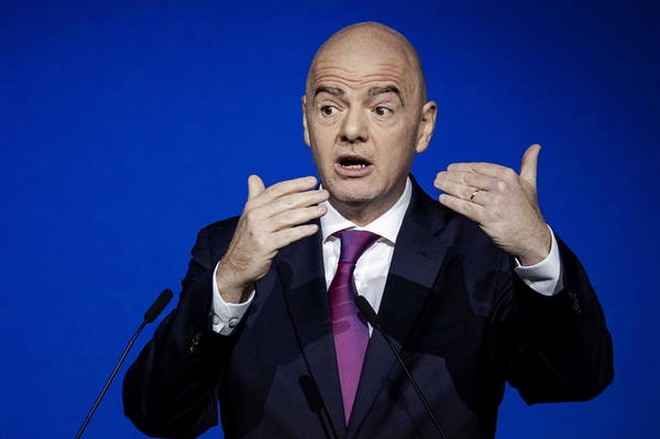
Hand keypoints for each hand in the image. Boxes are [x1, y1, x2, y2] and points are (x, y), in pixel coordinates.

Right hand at [216, 175, 328, 302]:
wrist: (235, 265)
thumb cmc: (247, 240)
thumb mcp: (248, 215)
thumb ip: (255, 196)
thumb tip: (254, 177)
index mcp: (253, 205)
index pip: (277, 190)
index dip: (296, 184)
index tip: (312, 181)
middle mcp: (255, 215)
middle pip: (286, 202)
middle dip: (307, 196)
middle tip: (324, 194)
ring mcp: (259, 229)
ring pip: (289, 217)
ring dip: (309, 212)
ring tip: (322, 209)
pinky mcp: (265, 245)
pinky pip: (288, 235)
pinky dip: (302, 231)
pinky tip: (314, 228)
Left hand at [434, 144, 550, 264]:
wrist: (531, 236)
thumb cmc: (527, 209)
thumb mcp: (530, 184)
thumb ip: (529, 164)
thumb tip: (536, 146)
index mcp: (509, 176)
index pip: (479, 168)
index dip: (462, 167)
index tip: (450, 168)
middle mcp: (501, 187)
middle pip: (469, 179)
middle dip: (451, 177)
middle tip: (438, 176)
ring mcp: (494, 202)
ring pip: (465, 192)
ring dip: (448, 186)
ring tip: (437, 183)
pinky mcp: (487, 217)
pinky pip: (465, 207)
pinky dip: (452, 202)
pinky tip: (442, 198)